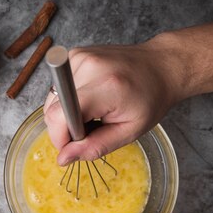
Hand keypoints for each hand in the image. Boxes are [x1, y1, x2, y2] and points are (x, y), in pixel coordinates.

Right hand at [43, 42, 183, 164]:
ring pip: (53, 100)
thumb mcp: (129, 131)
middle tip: (92, 127)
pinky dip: (70, 99)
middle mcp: (89, 66)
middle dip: (66, 127)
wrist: (160, 66)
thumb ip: (95, 146)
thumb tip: (64, 157)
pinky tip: (90, 98)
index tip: (74, 146)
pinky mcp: (75, 55)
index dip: (60, 137)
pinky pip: (59, 88)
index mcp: (106, 87)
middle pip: (52, 109)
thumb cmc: (150, 98)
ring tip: (93, 111)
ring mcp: (79, 57)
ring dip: (67, 113)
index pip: (60, 115)